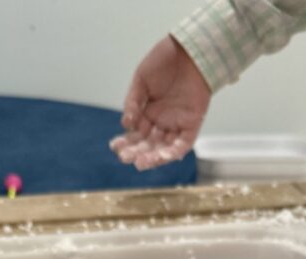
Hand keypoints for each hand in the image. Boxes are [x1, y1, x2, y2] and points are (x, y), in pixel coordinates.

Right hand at [110, 35, 210, 170]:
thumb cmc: (164, 61)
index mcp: (148, 113)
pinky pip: (183, 143)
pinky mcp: (192, 124)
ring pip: (164, 148)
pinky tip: (162, 157)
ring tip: (140, 162)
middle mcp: (162, 122)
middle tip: (125, 158)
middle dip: (136, 152)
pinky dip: (174, 152)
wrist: (188, 49)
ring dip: (153, 157)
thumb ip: (133, 103)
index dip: (125, 142)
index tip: (114, 146)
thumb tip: (126, 125)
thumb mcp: (141, 81)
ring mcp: (177, 124)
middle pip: (148, 144)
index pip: (135, 134)